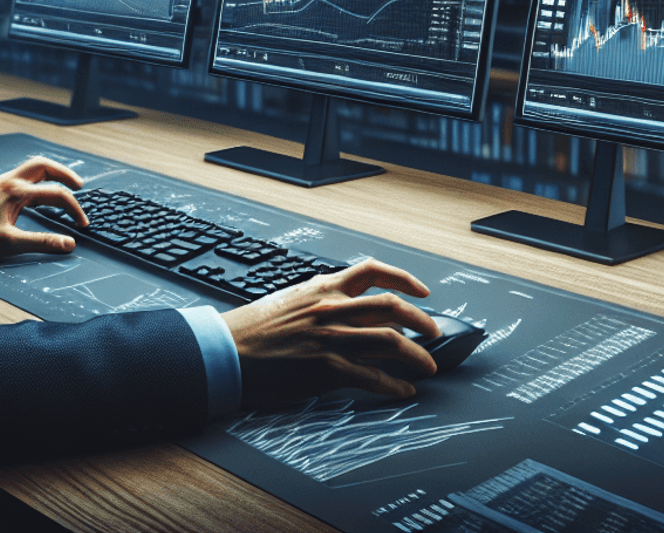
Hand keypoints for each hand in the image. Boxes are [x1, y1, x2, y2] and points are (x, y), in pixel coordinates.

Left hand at [0, 155, 89, 262]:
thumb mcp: (8, 244)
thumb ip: (42, 242)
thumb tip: (68, 244)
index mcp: (16, 191)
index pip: (56, 193)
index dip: (74, 208)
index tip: (82, 224)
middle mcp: (9, 181)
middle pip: (45, 165)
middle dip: (65, 173)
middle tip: (79, 186)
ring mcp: (0, 183)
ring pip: (32, 168)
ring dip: (51, 174)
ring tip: (62, 186)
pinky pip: (21, 177)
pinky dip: (36, 181)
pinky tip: (35, 196)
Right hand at [219, 259, 440, 408]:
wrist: (228, 350)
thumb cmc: (256, 327)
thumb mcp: (293, 300)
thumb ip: (325, 301)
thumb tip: (355, 310)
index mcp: (323, 286)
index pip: (372, 271)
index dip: (404, 278)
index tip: (423, 290)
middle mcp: (332, 307)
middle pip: (391, 306)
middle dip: (421, 319)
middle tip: (435, 331)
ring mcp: (331, 337)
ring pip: (389, 341)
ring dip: (417, 355)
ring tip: (430, 364)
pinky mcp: (326, 368)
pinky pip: (372, 377)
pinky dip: (394, 386)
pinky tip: (404, 391)